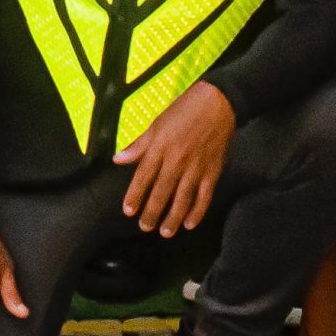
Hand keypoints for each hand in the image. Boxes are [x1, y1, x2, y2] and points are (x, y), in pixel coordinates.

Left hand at [113, 81, 235, 236]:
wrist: (218, 103)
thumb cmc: (183, 110)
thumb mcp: (156, 123)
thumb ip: (139, 145)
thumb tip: (118, 159)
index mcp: (160, 147)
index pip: (144, 176)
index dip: (135, 195)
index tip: (128, 211)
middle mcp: (177, 160)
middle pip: (162, 191)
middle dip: (152, 212)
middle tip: (145, 227)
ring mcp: (196, 167)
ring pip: (183, 198)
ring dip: (173, 217)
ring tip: (165, 232)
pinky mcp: (213, 171)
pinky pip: (204, 196)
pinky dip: (197, 211)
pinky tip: (189, 224)